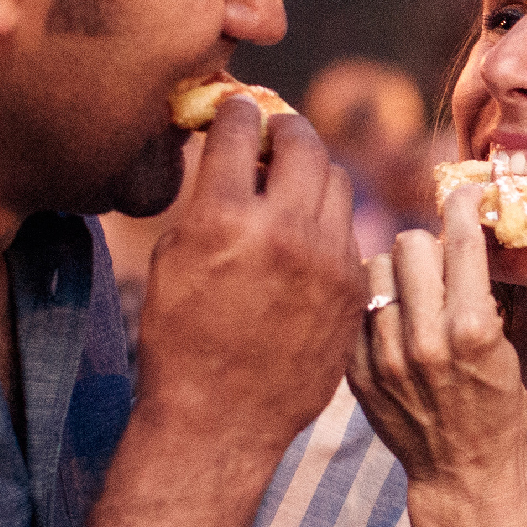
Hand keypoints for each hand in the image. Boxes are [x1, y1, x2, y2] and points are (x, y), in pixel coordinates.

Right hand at [137, 95, 364, 442]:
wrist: (221, 418)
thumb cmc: (180, 340)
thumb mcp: (174, 259)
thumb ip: (207, 200)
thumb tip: (233, 157)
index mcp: (223, 218)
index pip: (239, 128)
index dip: (236, 110)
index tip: (237, 108)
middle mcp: (282, 230)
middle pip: (301, 142)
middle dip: (285, 128)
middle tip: (273, 133)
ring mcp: (326, 259)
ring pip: (334, 180)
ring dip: (310, 171)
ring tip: (290, 183)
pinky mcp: (352, 286)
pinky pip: (347, 228)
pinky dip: (325, 220)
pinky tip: (306, 236)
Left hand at [351, 184, 526, 492]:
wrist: (460, 472)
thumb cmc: (496, 406)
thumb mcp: (506, 346)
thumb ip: (484, 289)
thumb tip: (468, 224)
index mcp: (471, 330)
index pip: (460, 240)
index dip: (464, 205)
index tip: (465, 194)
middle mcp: (424, 341)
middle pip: (408, 242)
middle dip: (427, 244)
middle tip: (436, 261)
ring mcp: (384, 358)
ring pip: (375, 268)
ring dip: (395, 272)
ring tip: (410, 294)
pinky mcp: (356, 372)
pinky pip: (355, 306)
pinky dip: (372, 305)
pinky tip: (389, 321)